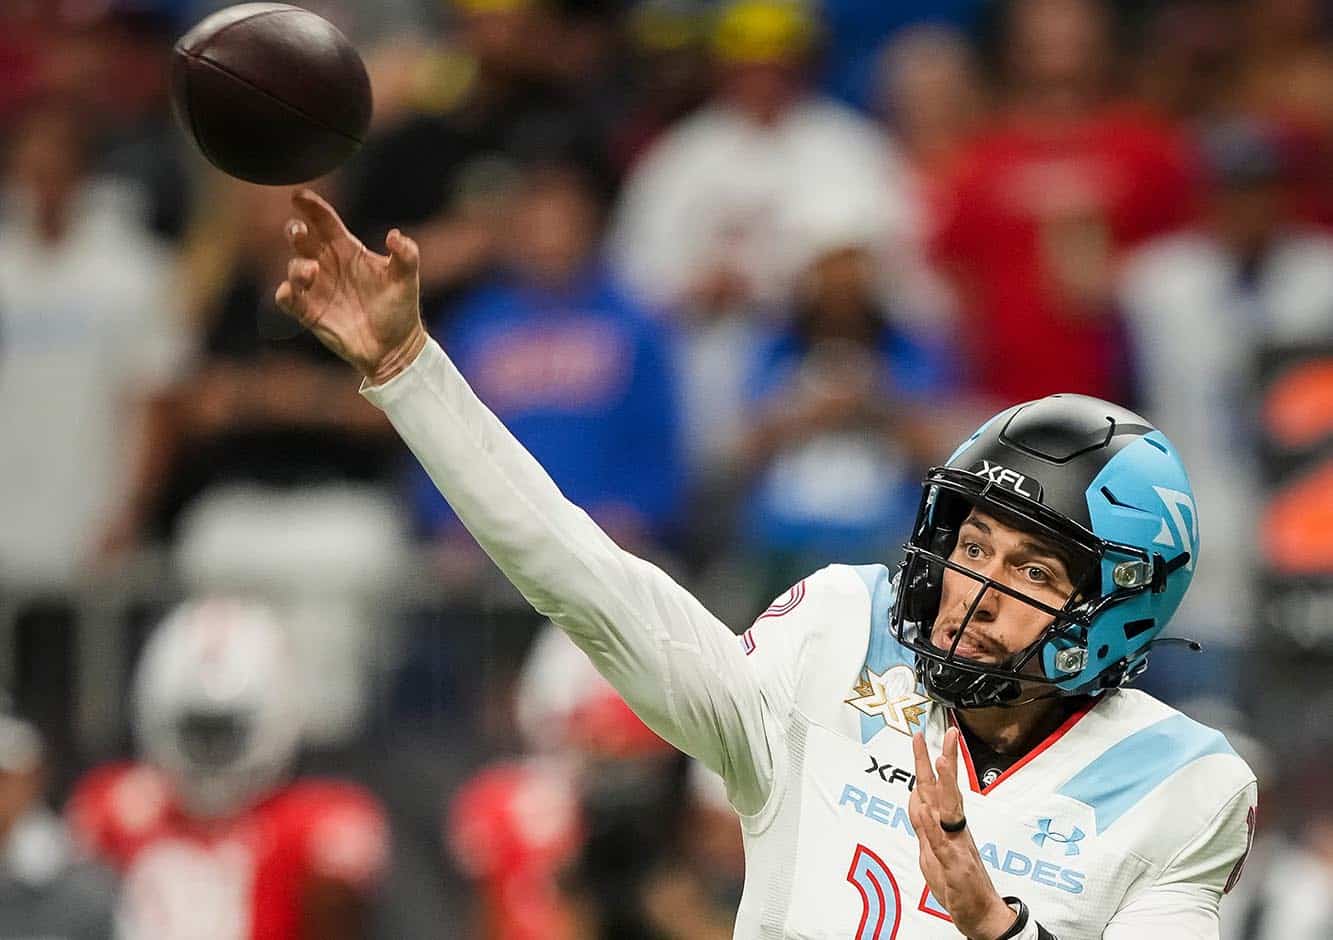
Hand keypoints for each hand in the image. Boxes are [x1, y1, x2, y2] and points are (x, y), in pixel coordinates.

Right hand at [274, 189, 427, 385]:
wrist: (395, 348)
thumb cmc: (400, 308)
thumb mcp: (407, 279)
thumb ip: (406, 254)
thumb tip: (394, 235)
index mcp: (347, 249)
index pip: (324, 221)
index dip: (311, 207)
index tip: (298, 196)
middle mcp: (327, 264)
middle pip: (302, 239)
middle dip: (296, 230)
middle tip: (299, 232)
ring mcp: (317, 288)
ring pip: (294, 266)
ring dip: (297, 265)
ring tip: (312, 271)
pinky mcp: (309, 311)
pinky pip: (288, 297)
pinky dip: (286, 292)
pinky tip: (292, 290)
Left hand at [909, 728, 1017, 939]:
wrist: (978, 913)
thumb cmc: (956, 881)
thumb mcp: (931, 848)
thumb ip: (923, 822)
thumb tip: (914, 796)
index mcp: (949, 824)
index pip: (939, 786)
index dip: (933, 761)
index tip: (928, 737)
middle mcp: (954, 829)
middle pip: (948, 789)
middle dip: (946, 760)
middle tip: (948, 734)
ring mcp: (955, 845)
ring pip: (949, 810)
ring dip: (944, 786)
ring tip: (941, 761)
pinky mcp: (953, 865)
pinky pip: (940, 843)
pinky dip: (932, 827)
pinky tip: (926, 812)